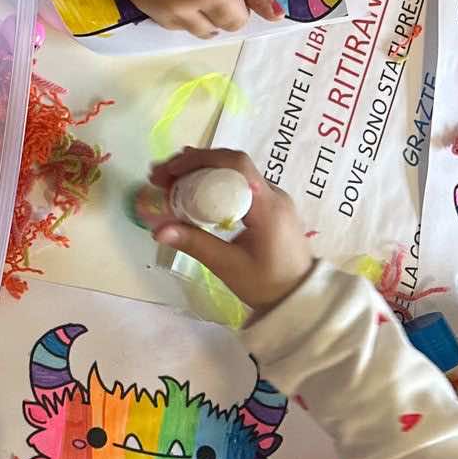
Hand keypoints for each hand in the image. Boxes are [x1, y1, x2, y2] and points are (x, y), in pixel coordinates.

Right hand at [110, 0, 279, 37]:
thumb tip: (274, 15)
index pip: (236, 21)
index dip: (240, 1)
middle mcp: (180, 7)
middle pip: (212, 29)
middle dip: (219, 10)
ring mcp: (157, 8)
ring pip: (189, 28)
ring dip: (197, 12)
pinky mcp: (139, 3)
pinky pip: (167, 20)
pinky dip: (177, 8)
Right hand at [145, 147, 316, 313]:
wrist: (299, 297)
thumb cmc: (267, 284)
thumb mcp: (228, 266)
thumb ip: (194, 244)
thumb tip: (158, 230)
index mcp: (267, 206)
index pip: (235, 165)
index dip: (200, 161)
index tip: (170, 172)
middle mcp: (273, 194)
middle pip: (231, 164)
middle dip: (192, 164)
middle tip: (159, 177)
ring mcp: (273, 198)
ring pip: (233, 172)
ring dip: (200, 171)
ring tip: (168, 181)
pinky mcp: (268, 205)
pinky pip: (238, 184)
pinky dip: (212, 182)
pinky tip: (190, 190)